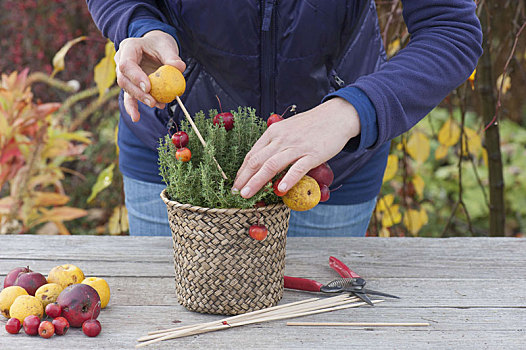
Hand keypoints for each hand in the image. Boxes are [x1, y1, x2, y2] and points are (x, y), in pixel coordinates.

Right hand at [114, 30, 185, 121]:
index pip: (126, 64)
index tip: (148, 87)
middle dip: (138, 93)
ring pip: (127, 89)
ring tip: (155, 105)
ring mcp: (124, 73)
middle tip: (153, 102)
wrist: (155, 46)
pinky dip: (133, 107)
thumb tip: (179, 67)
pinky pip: (129, 97)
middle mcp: (121, 60)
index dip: (136, 77)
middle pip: (124, 80)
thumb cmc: (159, 44)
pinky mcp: (130, 84)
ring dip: (140, 100)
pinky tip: (136, 118)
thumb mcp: (166, 46)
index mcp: (128, 48)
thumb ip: (172, 56)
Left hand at [232, 97, 360, 197]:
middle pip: (257, 161)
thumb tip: (264, 162)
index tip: (236, 184)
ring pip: (272, 165)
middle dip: (244, 179)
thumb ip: (276, 144)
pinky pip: (298, 168)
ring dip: (257, 181)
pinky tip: (280, 190)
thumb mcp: (288, 129)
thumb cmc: (311, 125)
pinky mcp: (312, 154)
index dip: (242, 171)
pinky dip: (288, 179)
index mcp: (273, 133)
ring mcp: (297, 147)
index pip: (252, 154)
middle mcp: (281, 139)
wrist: (337, 116)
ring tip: (247, 194)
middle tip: (235, 193)